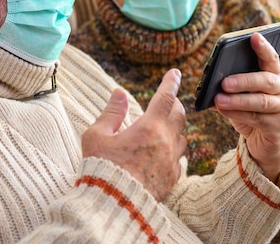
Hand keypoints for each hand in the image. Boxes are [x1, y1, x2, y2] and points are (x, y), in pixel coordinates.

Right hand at [82, 68, 187, 201]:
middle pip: (179, 115)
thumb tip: (119, 93)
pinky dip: (173, 152)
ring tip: (163, 128)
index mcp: (148, 128)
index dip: (171, 82)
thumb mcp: (96, 136)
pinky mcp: (172, 180)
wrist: (112, 205)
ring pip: (183, 138)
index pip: (165, 97)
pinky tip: (161, 154)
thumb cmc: (100, 169)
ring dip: (175, 129)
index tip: (176, 73)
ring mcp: (171, 162)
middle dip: (174, 104)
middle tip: (167, 100)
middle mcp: (165, 142)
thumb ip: (111, 113)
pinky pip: (179, 160)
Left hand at [214, 32, 279, 181]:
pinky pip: (257, 119)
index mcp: (275, 77)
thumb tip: (211, 82)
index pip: (271, 58)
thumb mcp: (243, 97)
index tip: (254, 36)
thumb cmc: (254, 113)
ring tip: (218, 99)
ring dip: (237, 100)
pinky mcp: (279, 128)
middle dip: (244, 80)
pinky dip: (237, 114)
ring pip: (260, 101)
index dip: (264, 47)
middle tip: (224, 82)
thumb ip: (233, 87)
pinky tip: (222, 111)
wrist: (269, 144)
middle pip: (266, 81)